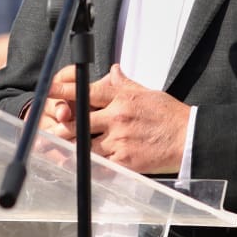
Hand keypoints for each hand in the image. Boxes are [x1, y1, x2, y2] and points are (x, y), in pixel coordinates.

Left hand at [47, 63, 188, 173]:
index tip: (47, 90)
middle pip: (78, 120)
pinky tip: (78, 166)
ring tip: (55, 150)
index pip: (85, 91)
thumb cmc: (170, 115)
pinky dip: (88, 164)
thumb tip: (112, 71)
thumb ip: (124, 84)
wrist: (189, 138)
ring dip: (70, 147)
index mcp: (121, 98)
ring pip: (84, 144)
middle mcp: (117, 117)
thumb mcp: (147, 92)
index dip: (62, 91)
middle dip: (61, 125)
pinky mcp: (125, 161)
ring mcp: (120, 140)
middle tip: (47, 128)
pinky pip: (99, 164)